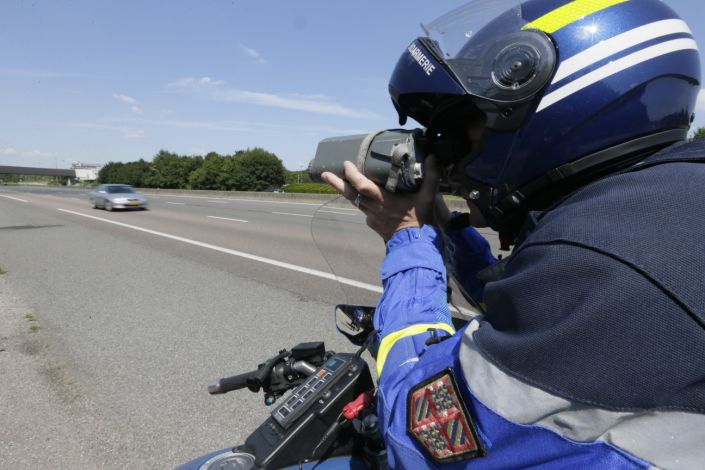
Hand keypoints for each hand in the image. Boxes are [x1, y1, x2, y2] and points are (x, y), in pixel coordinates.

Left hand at [321, 155, 440, 241]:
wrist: (414, 247)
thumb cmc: (420, 222)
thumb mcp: (427, 198)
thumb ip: (431, 177)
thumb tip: (435, 157)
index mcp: (384, 200)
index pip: (363, 186)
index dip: (353, 175)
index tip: (346, 164)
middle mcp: (373, 208)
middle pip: (351, 194)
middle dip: (336, 183)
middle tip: (324, 174)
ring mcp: (371, 217)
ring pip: (355, 201)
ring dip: (346, 190)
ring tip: (336, 180)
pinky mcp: (372, 224)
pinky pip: (364, 210)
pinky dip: (362, 202)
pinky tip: (365, 198)